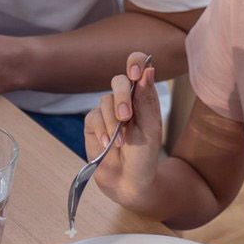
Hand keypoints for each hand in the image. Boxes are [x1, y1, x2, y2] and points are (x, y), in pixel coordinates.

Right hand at [81, 52, 165, 197]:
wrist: (129, 181)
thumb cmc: (145, 155)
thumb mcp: (151, 127)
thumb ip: (146, 99)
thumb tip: (147, 70)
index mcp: (143, 96)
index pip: (138, 66)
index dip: (135, 62)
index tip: (136, 73)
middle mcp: (124, 100)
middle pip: (118, 81)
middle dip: (121, 98)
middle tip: (126, 117)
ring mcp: (107, 112)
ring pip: (104, 101)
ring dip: (113, 122)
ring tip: (119, 142)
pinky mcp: (92, 124)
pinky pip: (93, 117)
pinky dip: (102, 131)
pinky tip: (109, 145)